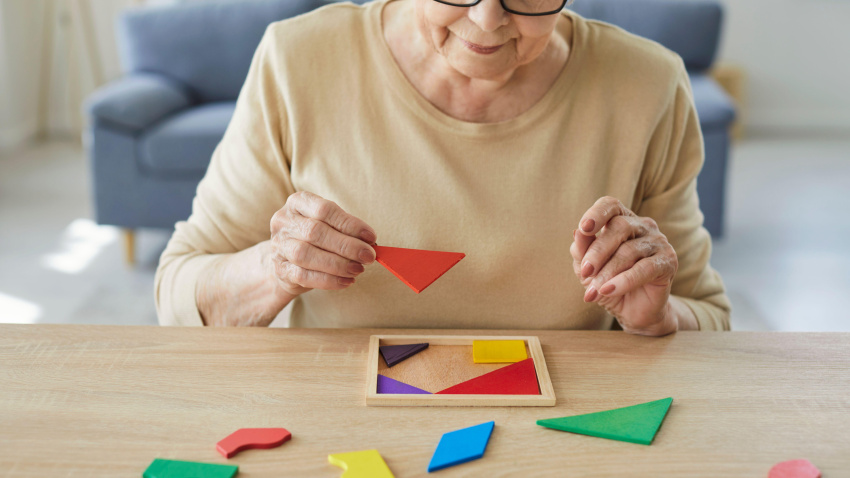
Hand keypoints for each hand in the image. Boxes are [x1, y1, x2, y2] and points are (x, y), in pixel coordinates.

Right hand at [270, 191, 376, 296]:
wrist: (286, 261)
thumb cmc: (314, 239)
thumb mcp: (328, 225)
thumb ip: (345, 230)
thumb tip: (370, 243)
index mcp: (298, 202)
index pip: (324, 209)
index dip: (350, 224)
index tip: (371, 237)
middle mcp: (284, 221)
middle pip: (316, 232)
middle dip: (347, 246)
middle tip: (368, 256)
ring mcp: (279, 245)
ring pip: (306, 254)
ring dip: (338, 264)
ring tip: (358, 269)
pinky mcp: (280, 269)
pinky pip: (303, 276)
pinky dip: (328, 280)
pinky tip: (346, 281)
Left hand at [570, 196, 678, 335]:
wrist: (634, 309)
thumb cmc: (608, 282)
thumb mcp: (588, 268)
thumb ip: (582, 250)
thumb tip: (577, 233)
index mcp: (621, 219)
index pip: (610, 205)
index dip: (597, 213)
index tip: (583, 228)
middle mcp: (643, 226)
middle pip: (619, 227)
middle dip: (597, 252)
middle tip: (584, 273)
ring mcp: (658, 242)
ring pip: (629, 251)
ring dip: (607, 273)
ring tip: (593, 291)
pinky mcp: (669, 262)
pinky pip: (645, 269)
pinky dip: (624, 281)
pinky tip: (608, 291)